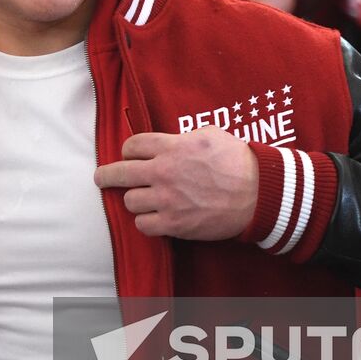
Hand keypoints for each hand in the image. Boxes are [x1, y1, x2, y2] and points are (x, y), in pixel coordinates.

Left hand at [94, 129, 258, 239]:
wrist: (258, 192)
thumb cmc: (238, 161)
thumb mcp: (210, 134)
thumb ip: (183, 137)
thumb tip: (171, 141)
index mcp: (171, 146)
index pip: (131, 146)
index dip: (129, 151)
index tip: (130, 156)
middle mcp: (163, 172)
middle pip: (119, 173)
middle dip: (106, 175)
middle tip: (102, 178)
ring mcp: (167, 199)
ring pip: (130, 201)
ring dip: (135, 200)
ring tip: (144, 200)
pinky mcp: (174, 223)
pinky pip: (143, 225)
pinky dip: (146, 222)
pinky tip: (154, 218)